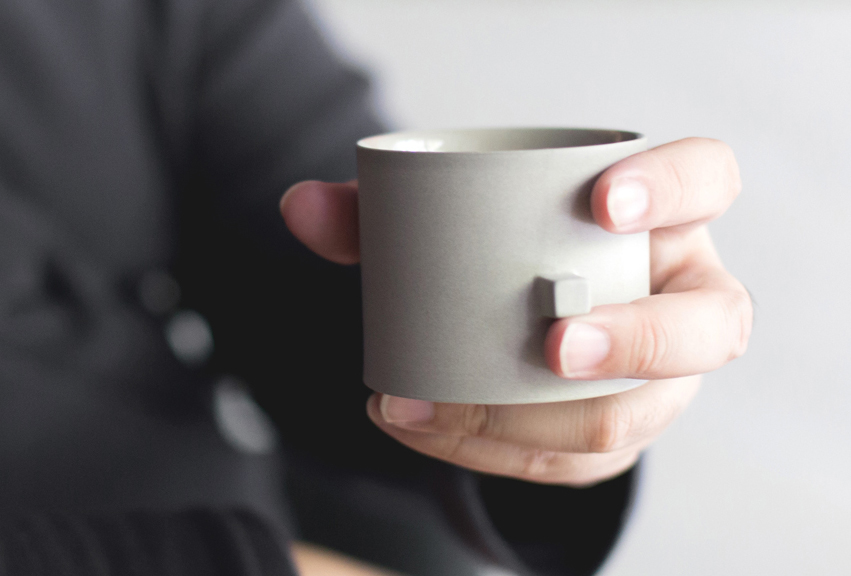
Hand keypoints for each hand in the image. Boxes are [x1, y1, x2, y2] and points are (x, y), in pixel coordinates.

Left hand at [281, 138, 751, 486]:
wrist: (528, 314)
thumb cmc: (504, 252)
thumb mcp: (451, 220)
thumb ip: (377, 211)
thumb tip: (299, 205)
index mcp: (660, 216)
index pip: (706, 179)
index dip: (674, 186)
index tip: (602, 202)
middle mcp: (680, 296)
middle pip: (709, 324)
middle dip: (638, 339)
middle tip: (551, 343)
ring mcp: (661, 377)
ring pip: (638, 414)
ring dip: (539, 421)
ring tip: (430, 408)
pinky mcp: (621, 432)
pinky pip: (579, 461)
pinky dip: (499, 452)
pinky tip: (426, 430)